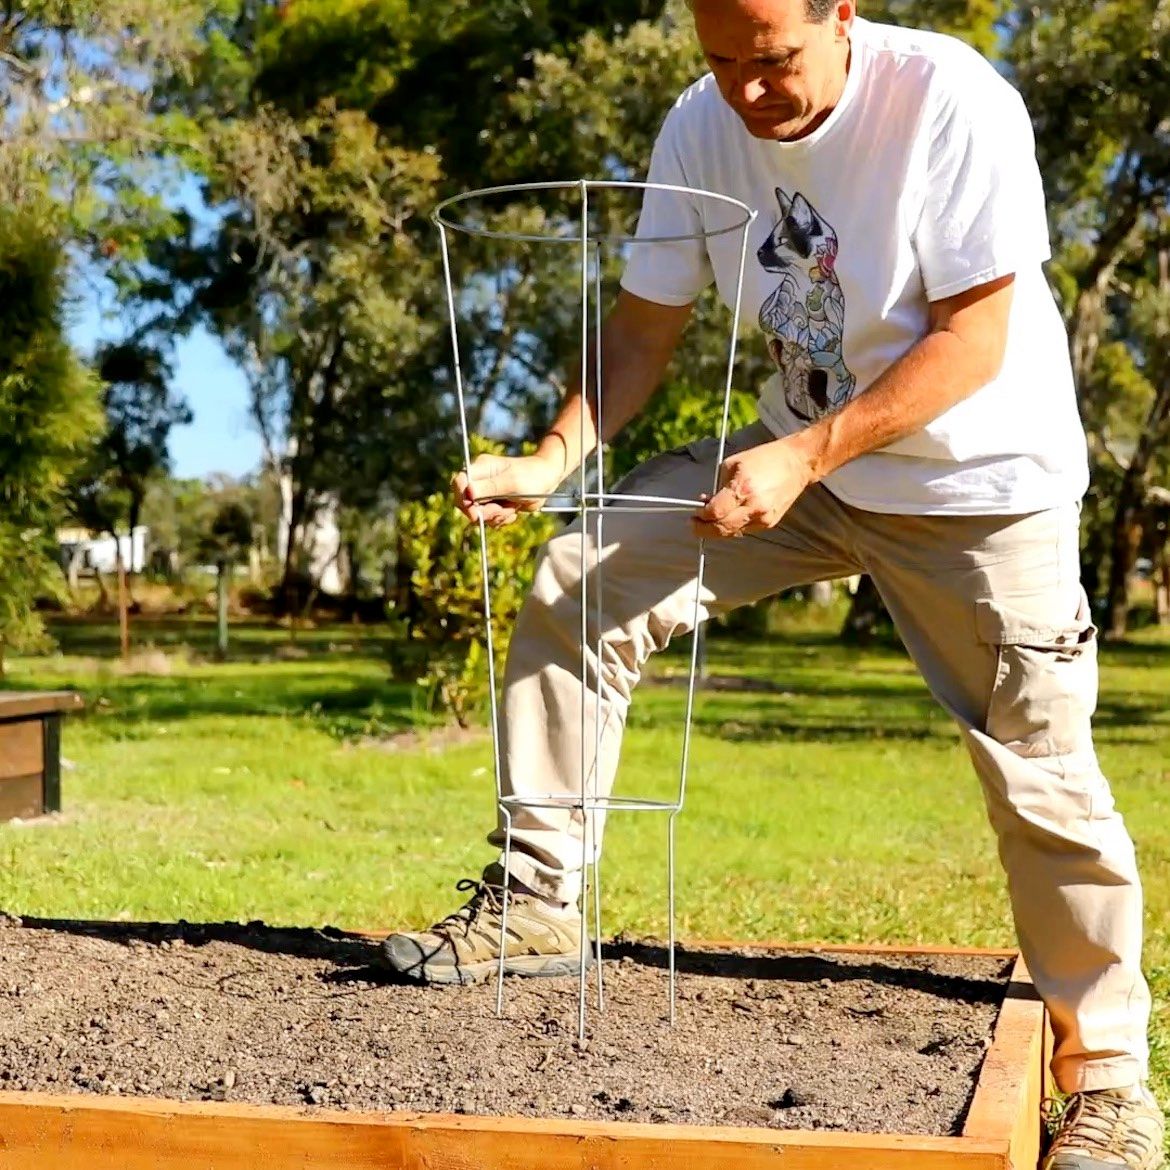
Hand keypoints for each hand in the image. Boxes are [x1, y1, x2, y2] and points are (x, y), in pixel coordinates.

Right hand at [452, 452, 563, 526]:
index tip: (474, 512)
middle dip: (483, 512)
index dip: (463, 499)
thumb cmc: (531, 476)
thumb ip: (489, 488)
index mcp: (480, 468)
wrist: (548, 481)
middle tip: (500, 511)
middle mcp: (480, 480)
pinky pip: (489, 518)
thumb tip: (468, 492)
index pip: (459, 483)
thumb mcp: (511, 483)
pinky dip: (501, 519)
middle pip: (466, 502)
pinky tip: (513, 512)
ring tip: (511, 509)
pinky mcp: (494, 504)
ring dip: (495, 516)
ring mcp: (487, 493)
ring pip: (478, 513)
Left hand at [691, 437, 813, 538]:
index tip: (693, 514)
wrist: (797, 463)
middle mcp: (754, 507)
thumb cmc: (764, 459)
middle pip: (721, 529)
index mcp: (742, 489)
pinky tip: (729, 515)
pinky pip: (744, 529)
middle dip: (704, 528)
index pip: (714, 513)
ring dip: (718, 528)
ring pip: (732, 532)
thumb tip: (704, 503)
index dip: (700, 517)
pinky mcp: (769, 523)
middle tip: (694, 523)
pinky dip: (733, 525)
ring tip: (711, 517)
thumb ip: (717, 486)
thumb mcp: (732, 465)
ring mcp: (763, 518)